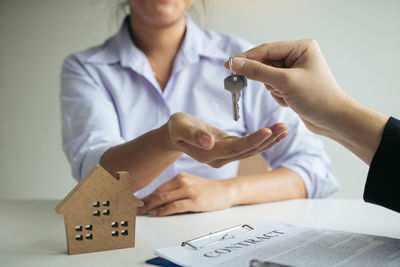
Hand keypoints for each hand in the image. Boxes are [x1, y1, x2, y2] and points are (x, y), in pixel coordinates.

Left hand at [137, 172, 234, 215]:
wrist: (226, 190)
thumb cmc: (207, 190)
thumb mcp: (190, 184)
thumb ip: (175, 189)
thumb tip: (156, 200)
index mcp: (179, 177)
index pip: (158, 188)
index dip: (145, 197)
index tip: (134, 203)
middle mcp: (182, 181)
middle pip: (158, 192)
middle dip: (143, 202)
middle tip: (132, 209)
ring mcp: (189, 190)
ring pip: (164, 198)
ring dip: (149, 206)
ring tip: (140, 213)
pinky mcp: (195, 200)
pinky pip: (175, 205)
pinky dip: (163, 210)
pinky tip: (155, 213)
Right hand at [165, 112, 287, 167]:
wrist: (176, 135)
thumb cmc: (177, 128)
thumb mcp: (180, 127)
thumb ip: (194, 135)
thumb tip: (209, 142)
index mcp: (209, 154)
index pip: (235, 148)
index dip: (252, 140)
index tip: (268, 130)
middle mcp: (220, 158)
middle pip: (248, 151)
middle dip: (267, 140)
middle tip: (284, 127)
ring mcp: (225, 156)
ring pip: (251, 150)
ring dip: (269, 140)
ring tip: (285, 128)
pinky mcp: (229, 149)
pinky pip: (249, 146)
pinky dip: (263, 139)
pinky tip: (275, 132)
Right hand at [227, 39, 348, 134]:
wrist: (334, 120)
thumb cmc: (317, 97)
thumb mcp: (285, 82)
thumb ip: (258, 71)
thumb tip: (235, 63)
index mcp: (301, 47)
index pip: (266, 49)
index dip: (246, 57)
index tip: (229, 64)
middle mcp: (298, 56)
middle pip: (266, 63)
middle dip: (265, 78)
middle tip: (252, 84)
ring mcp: (295, 71)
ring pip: (268, 77)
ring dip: (273, 89)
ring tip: (287, 96)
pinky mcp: (293, 85)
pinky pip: (274, 87)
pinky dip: (278, 96)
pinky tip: (290, 101)